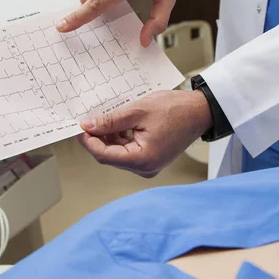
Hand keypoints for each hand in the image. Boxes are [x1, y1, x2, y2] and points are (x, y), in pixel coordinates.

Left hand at [77, 90, 211, 177]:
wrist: (199, 111)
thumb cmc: (175, 110)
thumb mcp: (137, 111)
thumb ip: (110, 121)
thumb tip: (87, 126)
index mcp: (142, 160)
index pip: (103, 155)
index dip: (87, 141)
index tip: (78, 127)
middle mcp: (145, 168)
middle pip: (109, 155)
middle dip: (97, 137)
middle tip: (87, 119)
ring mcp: (148, 165)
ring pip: (117, 152)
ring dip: (108, 136)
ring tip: (105, 117)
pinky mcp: (150, 158)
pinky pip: (127, 150)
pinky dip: (119, 137)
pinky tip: (117, 122)